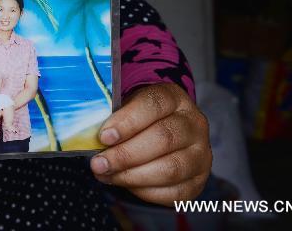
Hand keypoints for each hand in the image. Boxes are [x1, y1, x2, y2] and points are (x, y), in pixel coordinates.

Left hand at [90, 83, 211, 204]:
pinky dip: (144, 191)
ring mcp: (201, 154)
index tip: (103, 136)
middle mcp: (194, 124)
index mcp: (175, 98)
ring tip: (106, 174)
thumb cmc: (139, 118)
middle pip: (162, 139)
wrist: (165, 132)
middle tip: (98, 163)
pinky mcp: (199, 180)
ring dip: (132, 176)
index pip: (154, 104)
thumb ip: (113, 118)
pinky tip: (124, 183)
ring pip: (169, 169)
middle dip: (125, 155)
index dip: (127, 121)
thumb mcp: (128, 106)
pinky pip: (173, 192)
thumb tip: (91, 139)